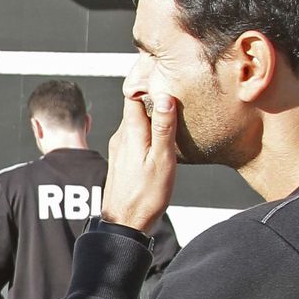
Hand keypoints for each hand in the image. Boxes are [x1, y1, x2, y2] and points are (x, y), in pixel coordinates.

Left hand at [101, 92, 177, 232]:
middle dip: (154, 98)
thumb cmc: (145, 195)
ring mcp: (120, 148)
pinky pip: (136, 136)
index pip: (134, 95)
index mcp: (130, 133)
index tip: (166, 75)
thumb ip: (163, 128)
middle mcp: (121, 137)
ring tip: (174, 113)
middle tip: (178, 91)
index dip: (148, 83)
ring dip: (153, 116)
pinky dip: (149, 132)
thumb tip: (165, 96)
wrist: (124, 223)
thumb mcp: (162, 160)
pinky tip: (162, 138)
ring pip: (137, 122)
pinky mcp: (122, 158)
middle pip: (136, 107)